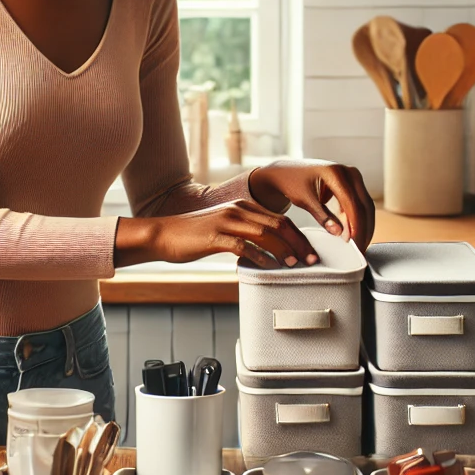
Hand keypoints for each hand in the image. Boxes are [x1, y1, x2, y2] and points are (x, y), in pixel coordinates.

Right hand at [114, 200, 319, 269]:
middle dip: (298, 242)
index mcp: (243, 206)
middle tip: (311, 260)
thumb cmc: (194, 236)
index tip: (311, 251)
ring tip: (295, 263)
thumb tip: (268, 253)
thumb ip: (245, 235)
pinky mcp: (214, 236)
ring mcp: (226, 221)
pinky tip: (269, 267)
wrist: (163, 235)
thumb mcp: (224, 230)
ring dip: (283, 249)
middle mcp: (237, 210)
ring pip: (264, 233)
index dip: (298, 235)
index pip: (279, 218)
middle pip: (277, 224)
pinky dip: (260, 256)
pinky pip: (243, 245)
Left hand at [248, 159, 376, 250]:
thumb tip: (340, 233)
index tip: (354, 243)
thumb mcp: (304, 199)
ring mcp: (352, 177)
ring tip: (359, 245)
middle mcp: (348, 172)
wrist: (287, 171)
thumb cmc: (292, 182)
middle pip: (364, 205)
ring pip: (366, 206)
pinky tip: (356, 235)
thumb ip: (322, 216)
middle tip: (360, 249)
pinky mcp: (352, 184)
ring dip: (365, 226)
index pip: (352, 203)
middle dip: (364, 229)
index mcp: (335, 172)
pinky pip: (361, 205)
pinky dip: (359, 220)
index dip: (355, 226)